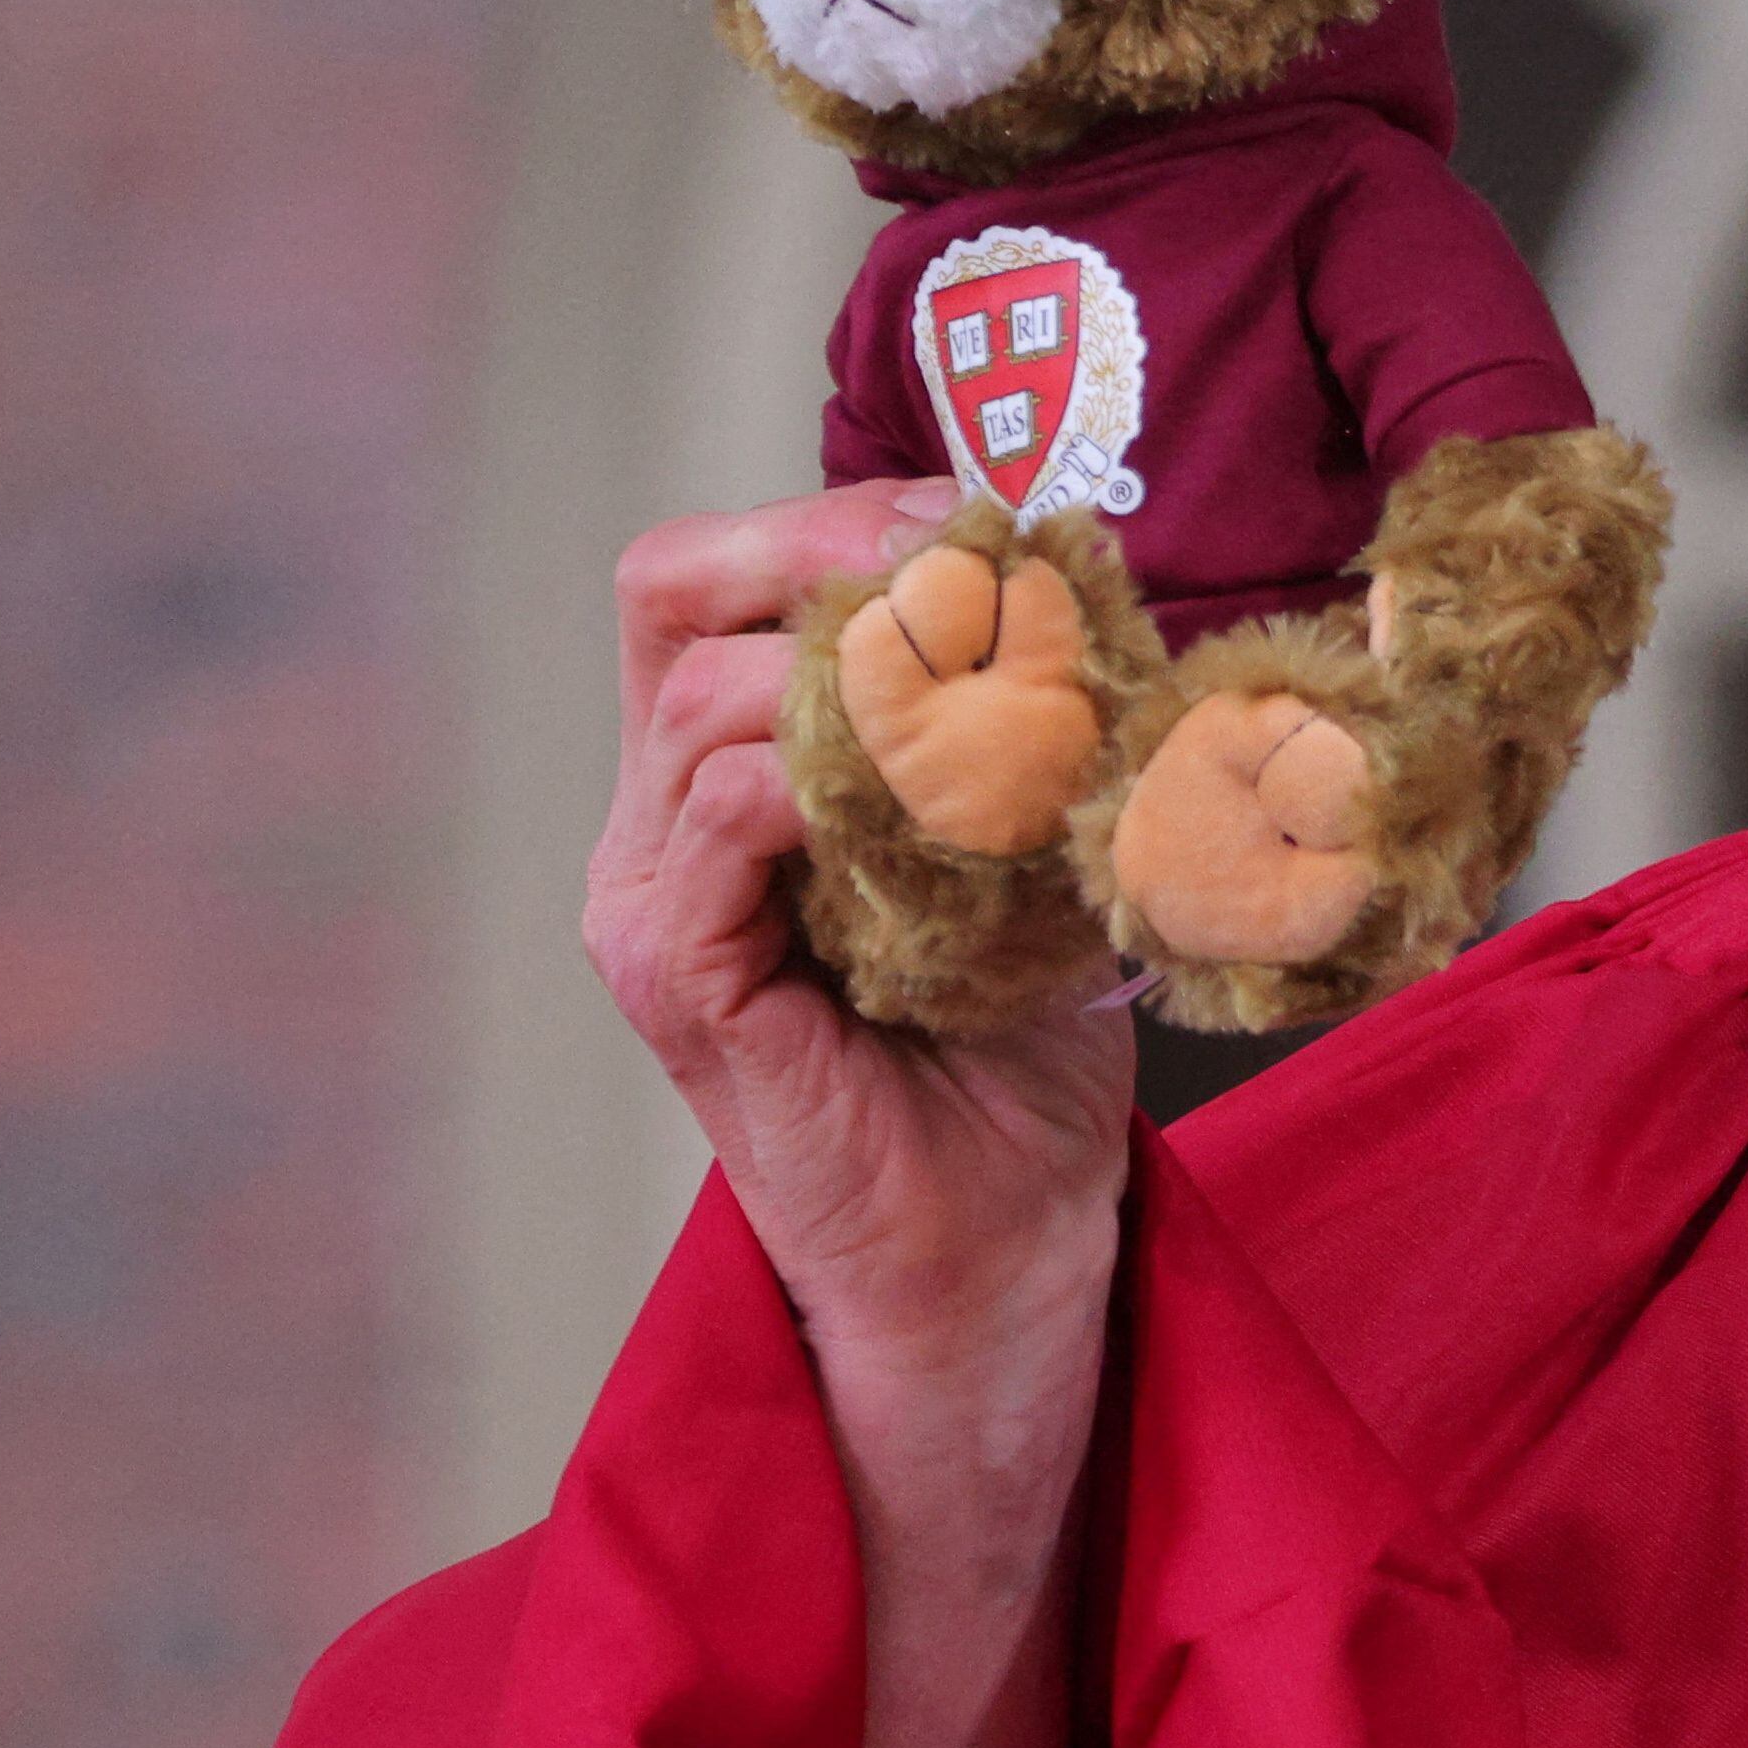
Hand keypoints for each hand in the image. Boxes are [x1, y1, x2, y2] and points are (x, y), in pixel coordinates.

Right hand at [585, 480, 1131, 1392]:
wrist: (1004, 1236)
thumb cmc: (1014, 1045)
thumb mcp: (1029, 841)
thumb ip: (1021, 720)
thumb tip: (1095, 580)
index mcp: (723, 770)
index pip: (712, 573)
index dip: (834, 511)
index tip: (983, 516)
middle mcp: (660, 818)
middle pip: (673, 593)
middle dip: (826, 541)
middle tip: (972, 560)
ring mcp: (652, 898)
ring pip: (701, 696)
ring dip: (865, 663)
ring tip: (1000, 684)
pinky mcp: (678, 980)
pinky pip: (713, 824)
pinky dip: (820, 774)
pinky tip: (934, 786)